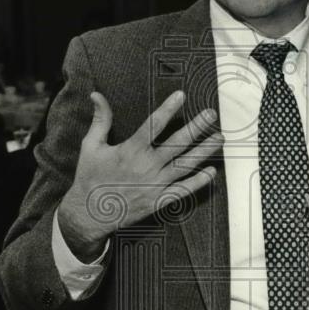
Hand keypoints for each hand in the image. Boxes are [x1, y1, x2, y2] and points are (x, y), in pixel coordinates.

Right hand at [57, 90, 223, 260]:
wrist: (89, 214)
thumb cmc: (90, 177)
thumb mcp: (91, 145)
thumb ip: (100, 119)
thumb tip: (96, 94)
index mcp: (130, 150)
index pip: (153, 124)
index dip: (168, 108)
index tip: (181, 95)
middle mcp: (146, 166)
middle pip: (177, 143)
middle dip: (196, 127)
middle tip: (211, 113)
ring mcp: (155, 184)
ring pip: (185, 165)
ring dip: (204, 151)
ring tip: (219, 139)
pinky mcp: (158, 200)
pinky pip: (183, 190)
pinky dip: (198, 182)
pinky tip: (211, 171)